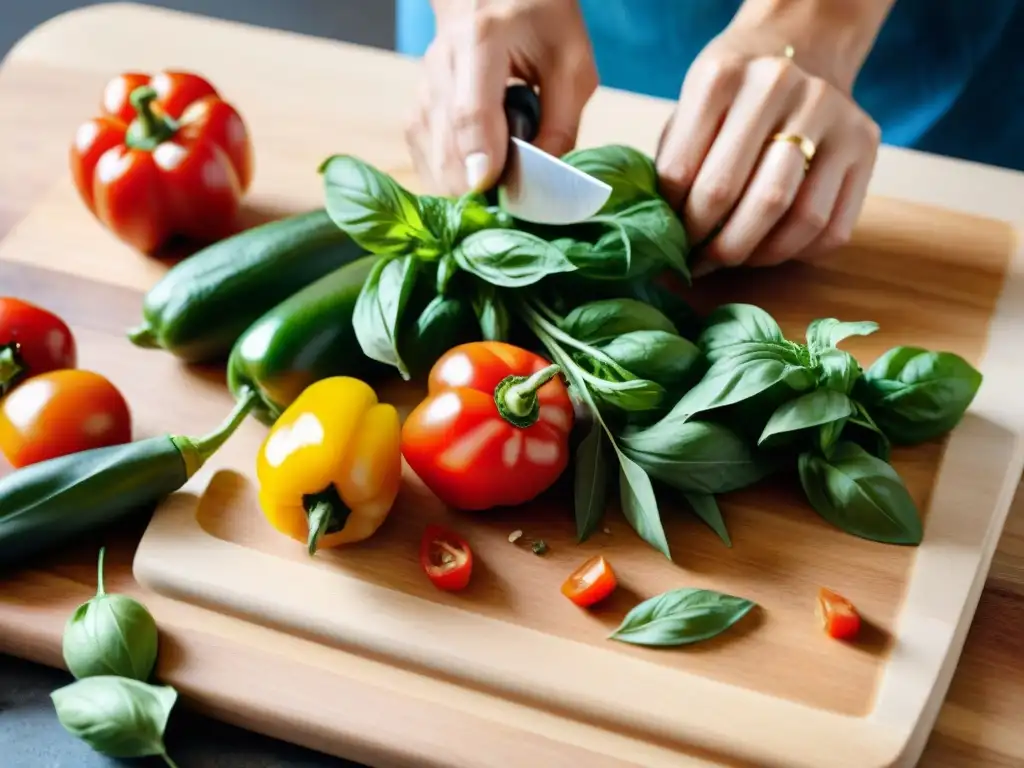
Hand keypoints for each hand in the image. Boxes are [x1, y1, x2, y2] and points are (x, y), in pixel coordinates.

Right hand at [405, 0, 596, 195]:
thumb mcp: (571, 65)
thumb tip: (540, 185)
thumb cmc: (538, 25)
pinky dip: (451, 181)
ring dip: (463, 187)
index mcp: (480, 41)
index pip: (470, 113)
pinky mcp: (415, 114)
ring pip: (431, 161)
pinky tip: (477, 180)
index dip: (481, 159)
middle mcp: (439, 66)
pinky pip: (426, 163)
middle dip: (475, 188)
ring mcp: (420, 91)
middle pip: (445, 146)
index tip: (494, 190)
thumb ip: (561, 125)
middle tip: (509, 202)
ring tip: (498, 187)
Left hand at [657, 17, 882, 275]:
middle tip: (698, 262)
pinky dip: (797, 252)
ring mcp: (832, 114)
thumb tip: (663, 234)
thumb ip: (674, 163)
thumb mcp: (691, 110)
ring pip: (797, 218)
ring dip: (756, 255)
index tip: (670, 239)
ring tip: (731, 259)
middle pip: (743, 196)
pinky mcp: (864, 145)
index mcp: (722, 76)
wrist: (798, 50)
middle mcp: (781, 87)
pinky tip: (770, 247)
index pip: (685, 172)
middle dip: (715, 245)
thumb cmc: (731, 97)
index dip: (674, 219)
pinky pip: (832, 228)